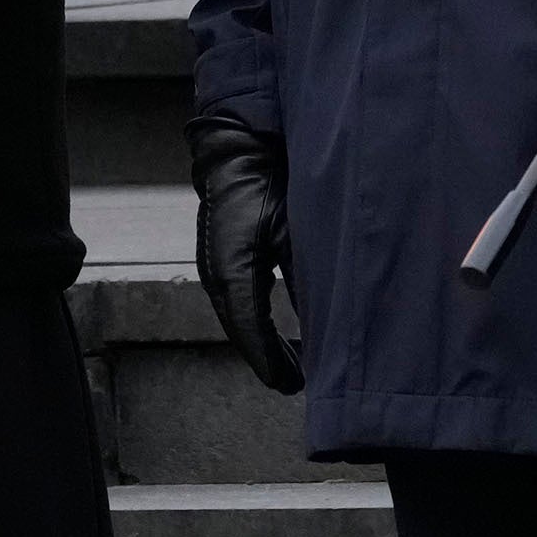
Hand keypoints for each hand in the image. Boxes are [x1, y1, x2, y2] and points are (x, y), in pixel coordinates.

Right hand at [186, 112, 304, 392]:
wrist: (236, 152)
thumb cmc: (266, 185)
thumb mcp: (294, 230)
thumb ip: (305, 274)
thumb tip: (324, 317)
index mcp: (233, 268)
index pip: (249, 328)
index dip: (270, 360)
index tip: (292, 385)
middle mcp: (216, 273)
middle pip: (240, 330)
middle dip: (267, 359)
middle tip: (295, 384)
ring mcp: (213, 266)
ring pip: (236, 318)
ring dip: (260, 343)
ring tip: (289, 366)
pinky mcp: (218, 259)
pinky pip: (236, 303)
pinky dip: (254, 324)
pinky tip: (272, 333)